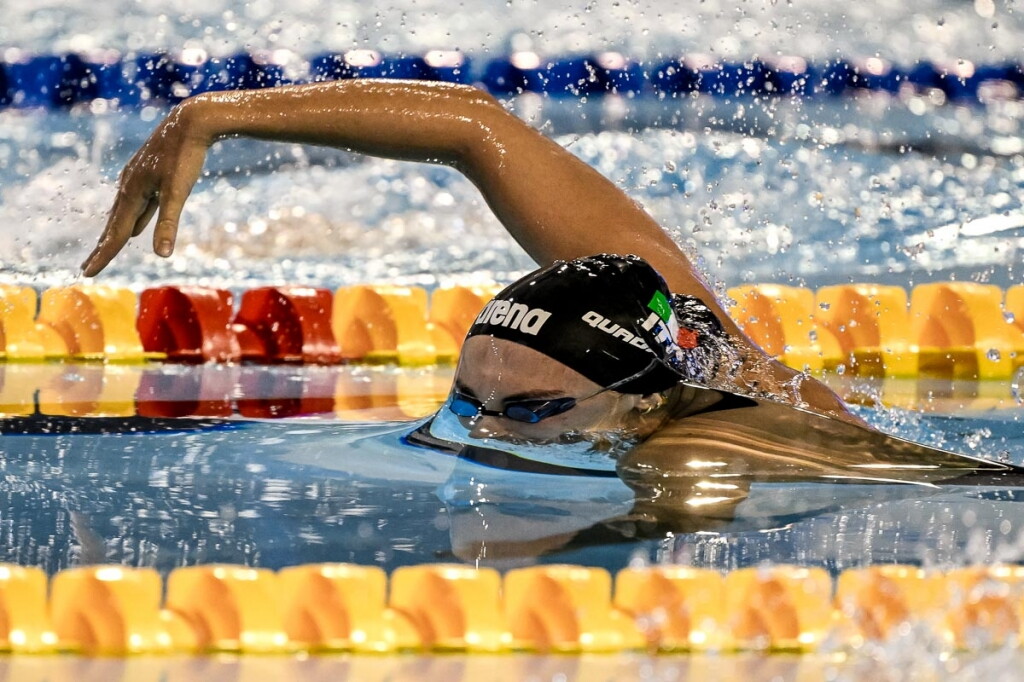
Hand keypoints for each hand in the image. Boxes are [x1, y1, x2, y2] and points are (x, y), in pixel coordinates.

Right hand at [81, 101, 209, 275]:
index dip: (103, 256)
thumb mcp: (179, 192)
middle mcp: (129, 186)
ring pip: (125, 214)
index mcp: (132, 192)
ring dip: (115, 233)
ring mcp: (138, 179)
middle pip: (114, 225)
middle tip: (89, 268)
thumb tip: (162, 255)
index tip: (88, 274)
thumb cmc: (185, 156)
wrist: (192, 121)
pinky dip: (133, 219)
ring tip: (107, 248)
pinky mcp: (150, 175)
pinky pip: (138, 205)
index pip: (115, 234)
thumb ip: (168, 224)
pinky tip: (135, 225)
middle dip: (103, 248)